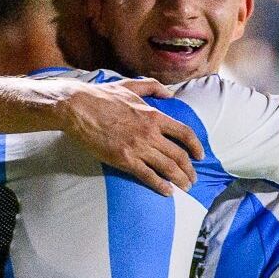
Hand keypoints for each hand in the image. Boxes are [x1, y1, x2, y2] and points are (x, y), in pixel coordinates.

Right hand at [55, 80, 204, 195]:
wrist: (78, 108)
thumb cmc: (102, 96)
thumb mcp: (131, 86)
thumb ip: (153, 87)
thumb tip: (169, 94)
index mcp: (154, 116)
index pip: (184, 133)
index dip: (196, 146)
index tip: (200, 155)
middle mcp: (150, 133)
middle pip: (179, 155)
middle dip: (189, 170)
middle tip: (193, 179)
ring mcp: (138, 148)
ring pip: (167, 168)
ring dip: (180, 180)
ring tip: (185, 187)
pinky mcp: (124, 160)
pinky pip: (148, 176)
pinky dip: (160, 185)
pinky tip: (167, 192)